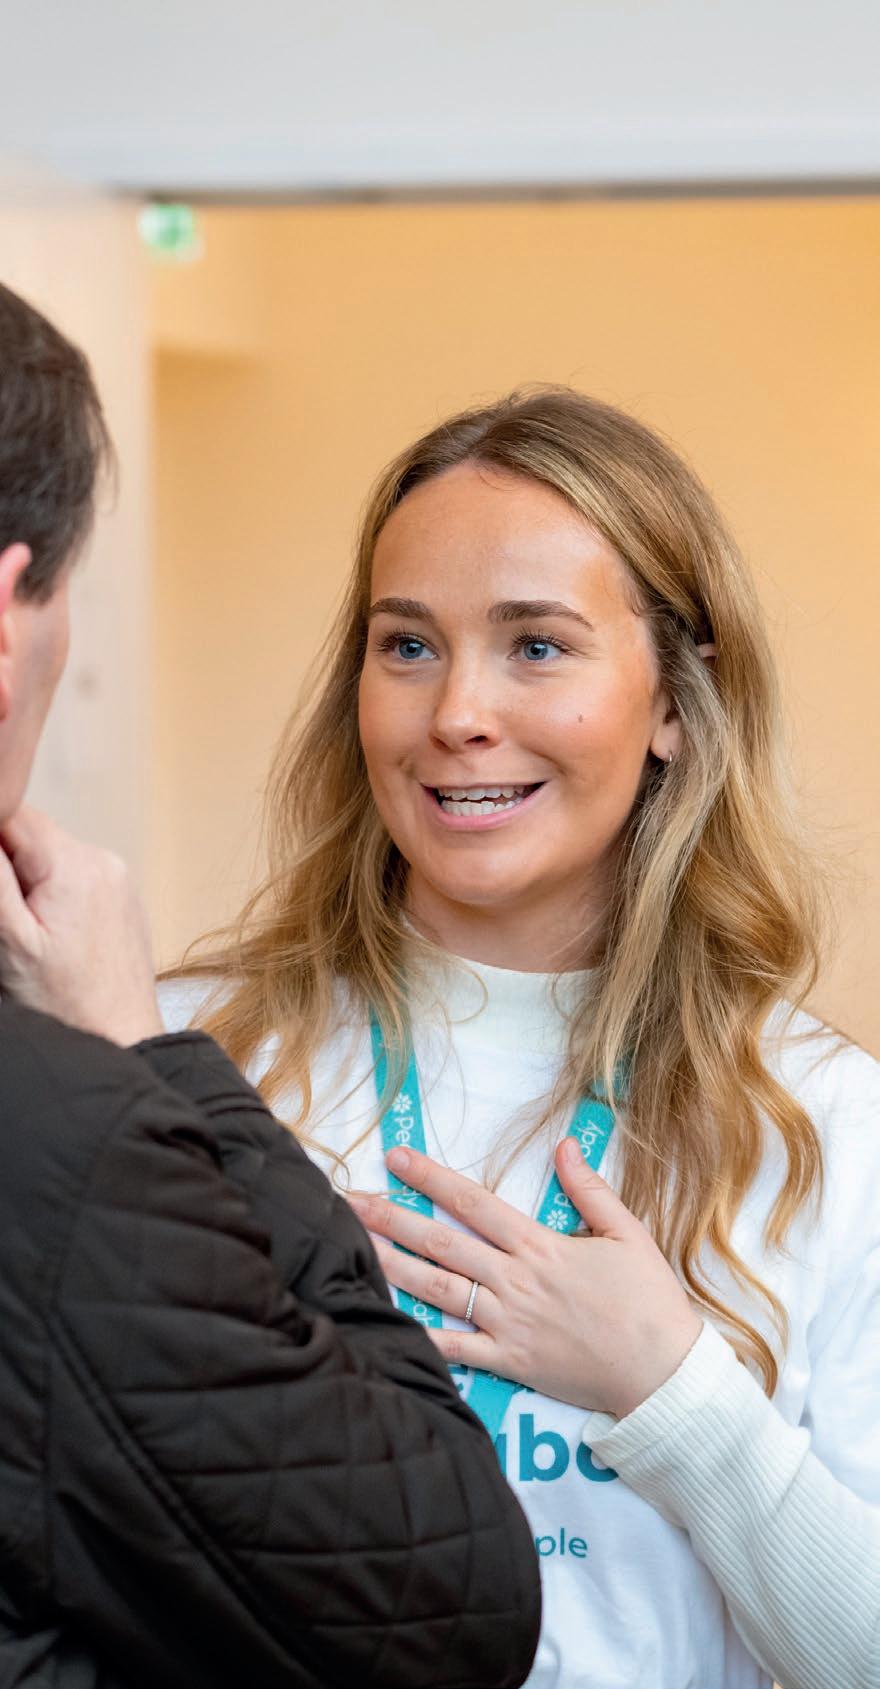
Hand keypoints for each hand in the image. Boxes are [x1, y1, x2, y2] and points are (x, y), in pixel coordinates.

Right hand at [0, 806, 162, 1045]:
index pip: (13, 812)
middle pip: (32, 836)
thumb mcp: (9, 940)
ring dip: (29, 886)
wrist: (121, 1040)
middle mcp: (104, 861)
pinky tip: (54, 942)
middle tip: (9, 924)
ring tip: (32, 938)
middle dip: (7, 868)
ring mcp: (119, 881)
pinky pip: (75, 880)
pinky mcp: (124, 901)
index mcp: (75, 864)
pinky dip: (53, 898)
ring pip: (52, 859)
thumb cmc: (64, 1003)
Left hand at [349, 1140, 702, 1418]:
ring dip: (391, 1265)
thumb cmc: (649, 1302)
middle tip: (347, 1200)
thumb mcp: (628, 1234)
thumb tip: (564, 1144)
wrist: (662, 1374)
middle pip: (441, 1242)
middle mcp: (515, 1281)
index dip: (432, 1178)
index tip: (396, 1158)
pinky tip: (384, 1322)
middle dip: (391, 1217)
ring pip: (437, 1288)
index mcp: (541, 1245)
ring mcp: (507, 1323)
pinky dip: (419, 1335)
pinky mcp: (508, 1362)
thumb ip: (590, 1189)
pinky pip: (455, 1349)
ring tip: (353, 1246)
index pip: (474, 1202)